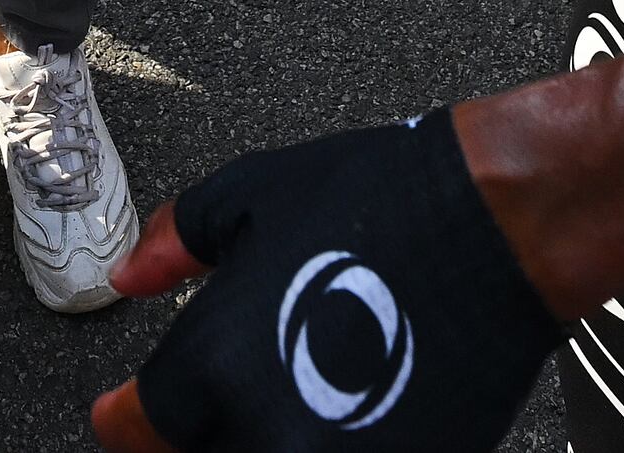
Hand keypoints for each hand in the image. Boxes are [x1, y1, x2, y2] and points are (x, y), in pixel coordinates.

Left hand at [93, 115, 563, 452]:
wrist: (503, 226)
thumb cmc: (389, 199)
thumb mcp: (252, 196)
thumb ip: (174, 243)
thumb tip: (130, 275)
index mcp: (214, 370)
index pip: (136, 432)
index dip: (123, 421)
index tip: (120, 414)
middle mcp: (266, 436)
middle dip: (187, 440)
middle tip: (202, 412)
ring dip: (252, 443)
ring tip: (274, 411)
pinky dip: (319, 447)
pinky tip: (337, 416)